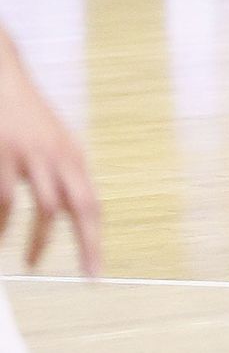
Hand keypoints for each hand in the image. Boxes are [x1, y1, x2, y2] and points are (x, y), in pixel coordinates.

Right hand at [0, 34, 101, 275]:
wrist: (3, 78)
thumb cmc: (26, 117)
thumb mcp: (53, 143)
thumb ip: (63, 174)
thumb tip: (77, 213)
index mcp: (72, 155)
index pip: (91, 203)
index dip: (95, 239)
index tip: (95, 273)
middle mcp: (59, 155)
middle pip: (82, 205)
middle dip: (87, 243)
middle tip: (85, 273)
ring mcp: (32, 154)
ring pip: (47, 207)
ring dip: (38, 241)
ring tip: (32, 262)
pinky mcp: (4, 154)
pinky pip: (6, 200)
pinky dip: (3, 225)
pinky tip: (1, 238)